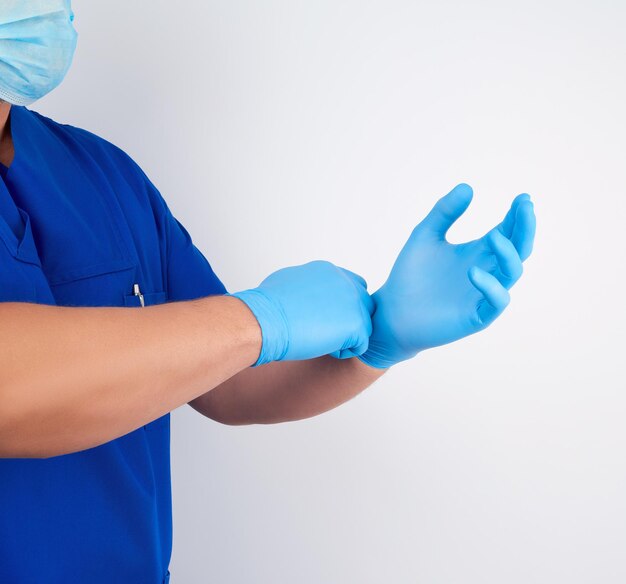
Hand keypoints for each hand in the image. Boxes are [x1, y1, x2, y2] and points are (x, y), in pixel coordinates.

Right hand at [230, 260, 373, 365]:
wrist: (265, 320)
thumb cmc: (266, 306)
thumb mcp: (287, 281)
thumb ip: (306, 284)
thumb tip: (304, 291)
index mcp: (329, 271)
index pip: (351, 286)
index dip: (341, 306)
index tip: (323, 316)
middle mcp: (346, 282)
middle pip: (363, 304)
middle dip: (347, 320)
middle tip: (323, 330)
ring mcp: (354, 302)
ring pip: (364, 325)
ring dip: (345, 336)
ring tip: (319, 339)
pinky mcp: (357, 324)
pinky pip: (360, 345)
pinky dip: (343, 351)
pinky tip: (322, 347)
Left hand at [358, 183, 535, 368]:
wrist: (392, 311)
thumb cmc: (410, 274)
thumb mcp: (425, 235)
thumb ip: (444, 212)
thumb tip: (467, 186)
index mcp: (478, 252)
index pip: (507, 230)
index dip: (517, 215)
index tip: (523, 198)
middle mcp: (488, 271)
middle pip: (518, 249)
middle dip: (525, 228)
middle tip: (525, 207)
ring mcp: (483, 294)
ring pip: (512, 273)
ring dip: (509, 253)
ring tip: (495, 236)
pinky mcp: (476, 317)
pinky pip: (496, 302)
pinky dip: (491, 287)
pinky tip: (473, 272)